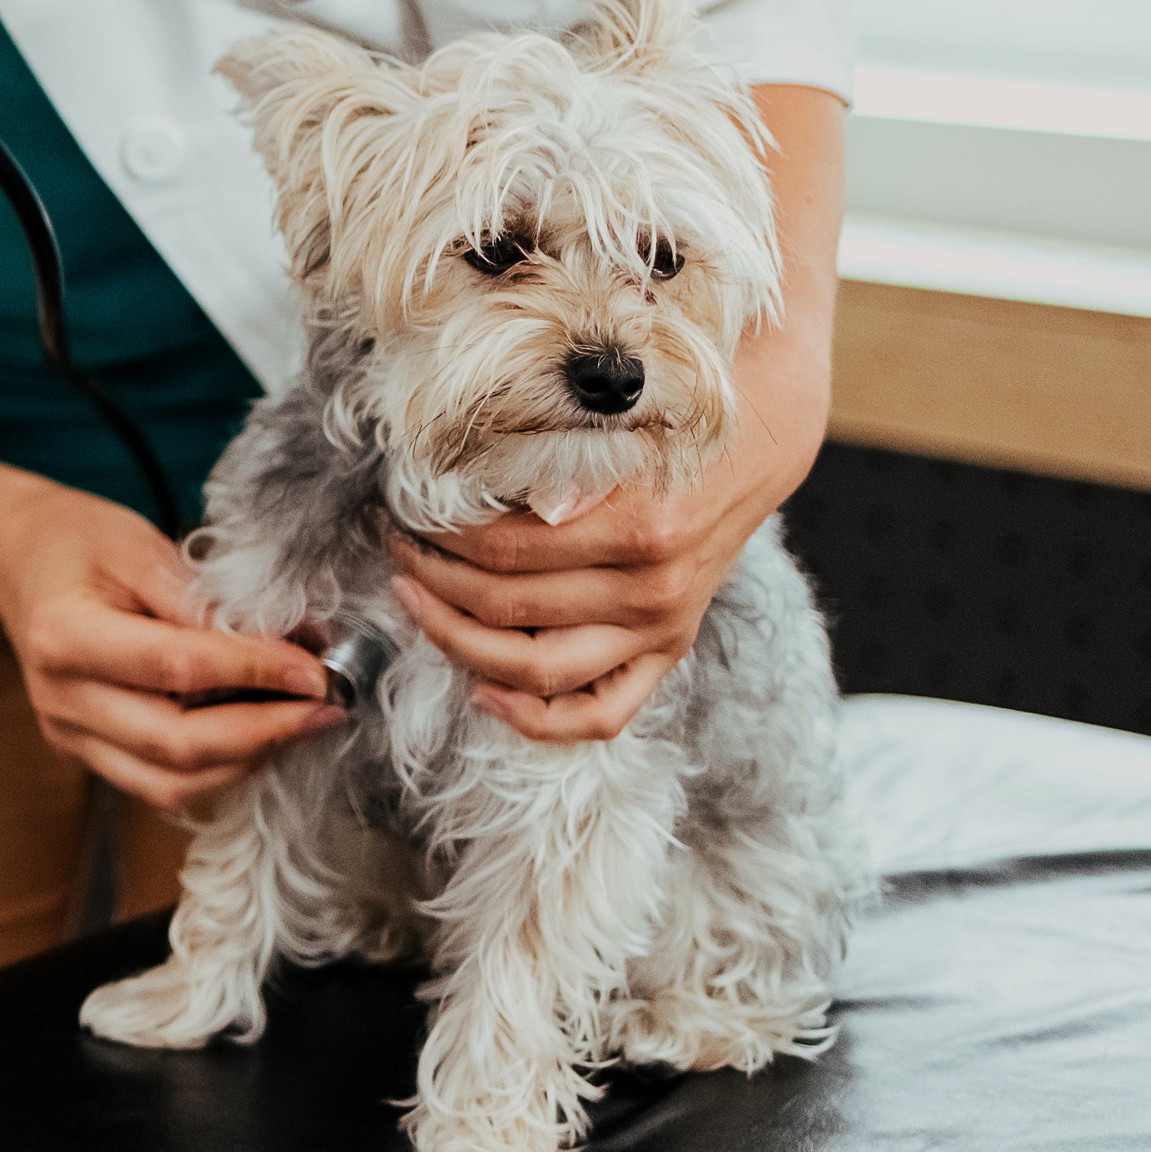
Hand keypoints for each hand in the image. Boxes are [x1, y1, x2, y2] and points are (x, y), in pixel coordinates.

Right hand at [0, 482, 347, 809]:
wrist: (19, 562)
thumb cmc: (79, 542)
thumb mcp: (139, 544)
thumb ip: (205, 598)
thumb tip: (289, 642)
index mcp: (64, 635)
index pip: (174, 667)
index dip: (253, 672)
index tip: (315, 668)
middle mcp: (60, 699)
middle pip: (174, 745)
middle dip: (265, 733)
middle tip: (326, 708)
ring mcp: (69, 736)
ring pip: (171, 784)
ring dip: (248, 761)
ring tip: (302, 725)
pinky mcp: (86, 754)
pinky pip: (160, 785)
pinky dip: (219, 770)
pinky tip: (258, 737)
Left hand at [393, 314, 830, 743]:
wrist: (753, 453)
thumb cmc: (668, 432)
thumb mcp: (612, 433)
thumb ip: (549, 470)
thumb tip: (458, 496)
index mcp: (635, 529)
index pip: (502, 553)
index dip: (437, 540)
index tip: (403, 515)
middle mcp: (649, 591)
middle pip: (506, 610)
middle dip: (432, 582)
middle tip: (397, 552)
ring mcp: (660, 631)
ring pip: (536, 671)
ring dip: (458, 644)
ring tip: (416, 606)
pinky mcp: (667, 653)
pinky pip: (601, 715)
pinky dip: (536, 719)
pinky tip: (483, 692)